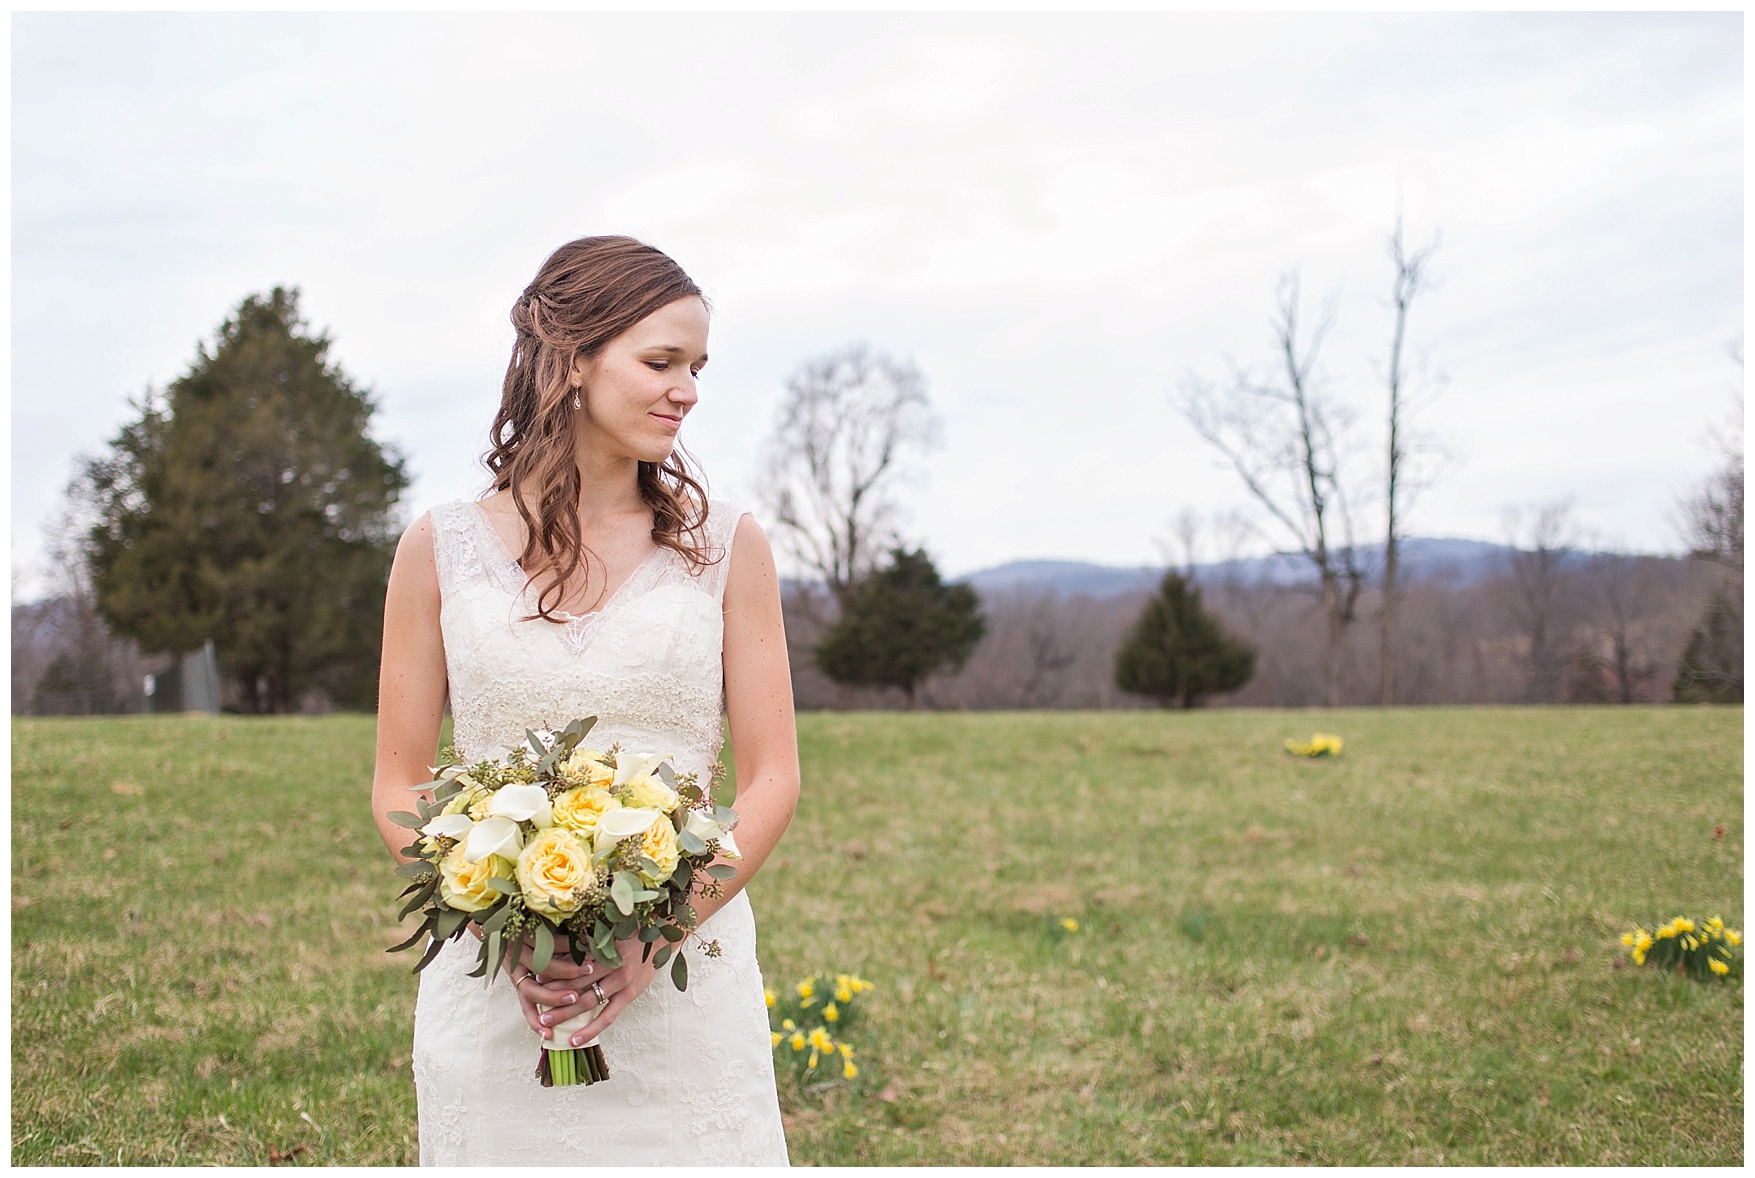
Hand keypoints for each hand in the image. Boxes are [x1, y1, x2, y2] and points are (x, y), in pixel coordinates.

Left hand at [508, 935, 660, 1046]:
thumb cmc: (629, 932)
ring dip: (565, 1013)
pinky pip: (607, 1016)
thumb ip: (585, 940)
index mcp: (601, 947)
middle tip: (534, 1004)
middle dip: (553, 994)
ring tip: (546, 1023)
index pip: (572, 962)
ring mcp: (620, 980)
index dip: (553, 972)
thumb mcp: (607, 931)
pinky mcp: (629, 994)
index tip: (535, 979)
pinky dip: (590, 1029)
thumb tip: (557, 947)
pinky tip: (574, 1040)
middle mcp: (609, 964)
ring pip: (587, 1000)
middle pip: (575, 983)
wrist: (660, 937)